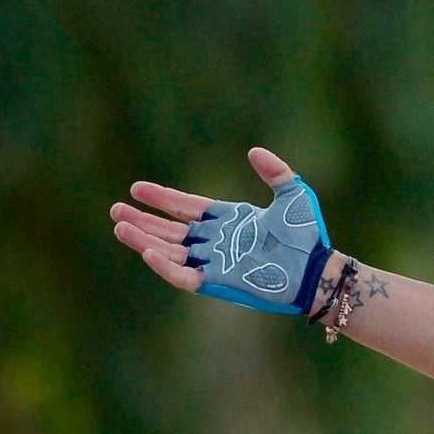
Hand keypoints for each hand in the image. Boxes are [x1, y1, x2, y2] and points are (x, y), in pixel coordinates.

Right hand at [111, 148, 339, 313]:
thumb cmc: (309, 237)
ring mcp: (216, 263)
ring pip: (170, 252)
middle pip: (171, 231)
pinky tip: (147, 252)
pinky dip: (165, 266)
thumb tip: (253, 151)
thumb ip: (275, 172)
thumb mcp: (294, 195)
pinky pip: (184, 276)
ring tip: (119, 227)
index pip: (186, 208)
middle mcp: (218, 242)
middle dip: (143, 222)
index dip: (161, 199)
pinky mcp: (219, 282)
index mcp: (229, 221)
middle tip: (115, 211)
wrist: (318, 270)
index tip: (136, 189)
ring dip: (144, 240)